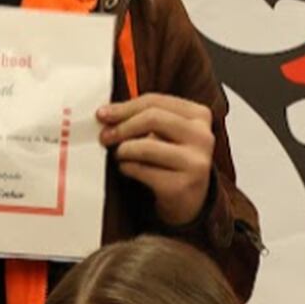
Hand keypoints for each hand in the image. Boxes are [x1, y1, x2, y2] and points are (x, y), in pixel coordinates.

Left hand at [97, 92, 212, 225]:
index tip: (102, 114)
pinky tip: (126, 169)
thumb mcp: (167, 133)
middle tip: (104, 136)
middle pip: (152, 118)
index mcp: (199, 115)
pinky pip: (142, 170)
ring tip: (119, 155)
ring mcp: (194, 162)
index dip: (125, 107)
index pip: (156, 101)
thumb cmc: (172, 162)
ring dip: (123, 150)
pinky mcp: (181, 186)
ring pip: (146, 146)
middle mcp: (202, 136)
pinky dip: (127, 168)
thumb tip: (106, 113)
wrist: (189, 201)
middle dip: (122, 126)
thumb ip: (144, 117)